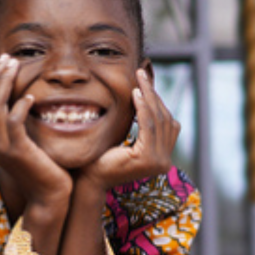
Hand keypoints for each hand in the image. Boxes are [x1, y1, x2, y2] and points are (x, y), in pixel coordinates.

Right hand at [0, 55, 71, 200]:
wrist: (48, 197)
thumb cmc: (42, 168)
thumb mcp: (24, 142)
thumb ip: (17, 124)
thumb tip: (22, 99)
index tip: (1, 63)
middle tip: (8, 58)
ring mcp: (1, 146)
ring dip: (5, 82)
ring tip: (17, 67)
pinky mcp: (17, 151)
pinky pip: (13, 122)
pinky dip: (20, 106)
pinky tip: (31, 96)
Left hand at [83, 70, 181, 190]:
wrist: (88, 180)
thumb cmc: (100, 159)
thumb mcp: (124, 140)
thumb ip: (138, 126)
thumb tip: (143, 99)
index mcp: (161, 158)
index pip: (166, 124)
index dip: (157, 101)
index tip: (145, 83)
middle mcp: (164, 162)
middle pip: (165, 119)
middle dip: (153, 95)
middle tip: (142, 74)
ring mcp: (158, 162)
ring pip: (158, 120)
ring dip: (148, 97)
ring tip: (139, 80)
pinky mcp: (147, 159)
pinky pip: (148, 126)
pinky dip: (142, 109)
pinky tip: (136, 94)